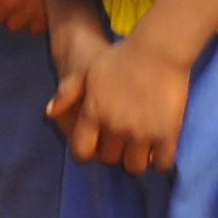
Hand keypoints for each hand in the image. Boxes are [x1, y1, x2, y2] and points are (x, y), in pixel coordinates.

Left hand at [50, 32, 191, 172]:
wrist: (158, 52)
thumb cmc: (120, 58)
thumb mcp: (87, 73)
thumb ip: (68, 93)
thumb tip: (50, 113)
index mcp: (93, 114)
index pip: (82, 150)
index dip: (88, 152)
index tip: (97, 146)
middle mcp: (114, 127)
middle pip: (110, 159)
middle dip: (114, 154)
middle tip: (122, 144)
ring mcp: (141, 133)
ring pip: (135, 166)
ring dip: (137, 160)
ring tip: (141, 149)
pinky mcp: (167, 134)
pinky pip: (163, 162)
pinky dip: (161, 161)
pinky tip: (160, 150)